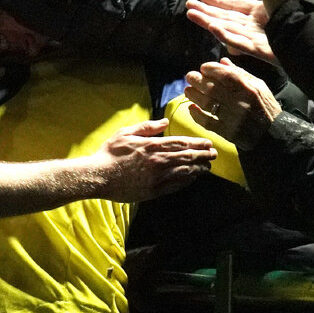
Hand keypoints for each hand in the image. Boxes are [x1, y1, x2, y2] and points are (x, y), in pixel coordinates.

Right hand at [91, 118, 215, 202]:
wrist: (99, 176)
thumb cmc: (110, 153)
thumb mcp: (126, 133)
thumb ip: (147, 126)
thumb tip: (165, 122)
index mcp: (152, 145)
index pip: (181, 143)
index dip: (197, 143)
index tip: (208, 143)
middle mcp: (158, 161)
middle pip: (187, 157)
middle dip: (203, 155)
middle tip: (214, 154)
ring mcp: (157, 177)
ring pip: (185, 172)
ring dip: (198, 169)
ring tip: (207, 166)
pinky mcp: (154, 190)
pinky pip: (176, 185)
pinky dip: (187, 181)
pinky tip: (193, 178)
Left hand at [182, 58, 281, 147]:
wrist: (273, 135)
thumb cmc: (265, 107)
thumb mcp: (259, 86)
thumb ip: (240, 73)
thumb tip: (222, 61)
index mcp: (250, 89)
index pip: (226, 75)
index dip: (211, 69)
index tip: (203, 67)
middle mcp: (241, 103)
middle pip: (212, 88)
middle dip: (197, 80)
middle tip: (189, 76)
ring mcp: (233, 118)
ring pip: (207, 104)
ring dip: (193, 95)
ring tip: (188, 90)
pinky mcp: (228, 132)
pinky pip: (207, 122)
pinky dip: (196, 114)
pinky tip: (192, 108)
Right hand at [185, 0, 275, 63]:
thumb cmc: (302, 18)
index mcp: (261, 13)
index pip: (234, 5)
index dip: (217, 0)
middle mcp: (254, 25)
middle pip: (226, 17)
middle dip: (206, 11)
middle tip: (188, 5)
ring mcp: (256, 39)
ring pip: (227, 29)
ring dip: (208, 21)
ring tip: (191, 14)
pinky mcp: (261, 51)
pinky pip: (240, 43)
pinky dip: (226, 36)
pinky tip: (212, 28)